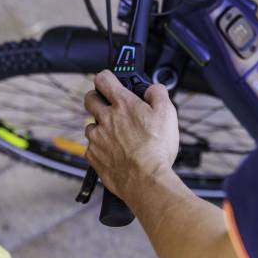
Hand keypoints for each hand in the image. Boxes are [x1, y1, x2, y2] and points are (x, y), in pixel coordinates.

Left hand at [83, 71, 178, 201]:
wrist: (146, 180)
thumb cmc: (157, 149)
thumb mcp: (168, 114)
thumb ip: (158, 94)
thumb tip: (152, 88)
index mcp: (123, 105)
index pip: (104, 79)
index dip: (106, 77)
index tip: (109, 80)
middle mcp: (105, 118)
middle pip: (90, 99)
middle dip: (96, 98)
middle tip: (107, 105)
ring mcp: (97, 138)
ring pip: (90, 125)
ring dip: (99, 126)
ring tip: (115, 135)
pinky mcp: (93, 156)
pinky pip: (91, 147)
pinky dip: (99, 148)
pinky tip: (113, 152)